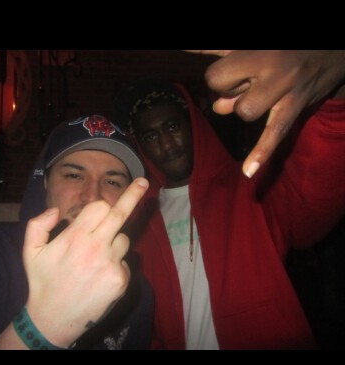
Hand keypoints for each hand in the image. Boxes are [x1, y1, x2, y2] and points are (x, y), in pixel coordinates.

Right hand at [23, 177, 148, 346]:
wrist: (54, 319)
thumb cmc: (42, 282)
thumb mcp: (30, 252)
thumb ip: (38, 224)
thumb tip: (57, 210)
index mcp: (75, 237)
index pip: (100, 206)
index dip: (98, 208)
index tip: (102, 207)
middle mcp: (96, 247)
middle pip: (120, 213)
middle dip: (133, 194)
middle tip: (144, 182)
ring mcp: (112, 264)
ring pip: (123, 239)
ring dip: (113, 243)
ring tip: (94, 260)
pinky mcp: (121, 280)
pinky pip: (125, 262)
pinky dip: (115, 264)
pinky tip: (99, 277)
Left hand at [185, 50, 344, 176]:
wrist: (328, 48)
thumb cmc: (281, 46)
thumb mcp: (250, 43)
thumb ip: (217, 51)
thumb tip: (185, 55)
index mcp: (257, 53)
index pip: (216, 77)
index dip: (218, 79)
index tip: (231, 72)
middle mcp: (272, 72)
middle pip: (228, 96)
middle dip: (229, 92)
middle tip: (247, 80)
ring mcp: (285, 92)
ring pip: (247, 113)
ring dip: (244, 107)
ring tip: (257, 93)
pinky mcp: (296, 108)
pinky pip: (276, 133)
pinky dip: (262, 152)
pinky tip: (248, 172)